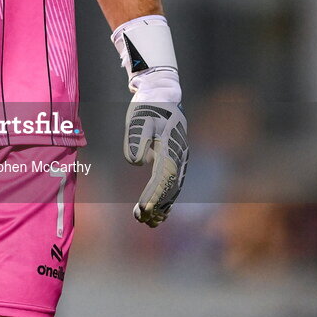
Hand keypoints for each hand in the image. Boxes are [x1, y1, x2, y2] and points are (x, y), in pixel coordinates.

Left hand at [124, 71, 188, 226]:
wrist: (162, 95)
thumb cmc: (148, 107)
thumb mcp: (139, 118)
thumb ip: (137, 138)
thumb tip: (138, 162)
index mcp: (171, 146)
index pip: (163, 176)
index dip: (154, 195)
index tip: (143, 209)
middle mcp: (179, 155)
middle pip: (170, 186)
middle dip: (156, 204)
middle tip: (141, 219)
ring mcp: (180, 159)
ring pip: (173, 188)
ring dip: (162, 206)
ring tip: (148, 222)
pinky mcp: (175, 160)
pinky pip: (172, 184)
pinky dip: (166, 199)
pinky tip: (159, 213)